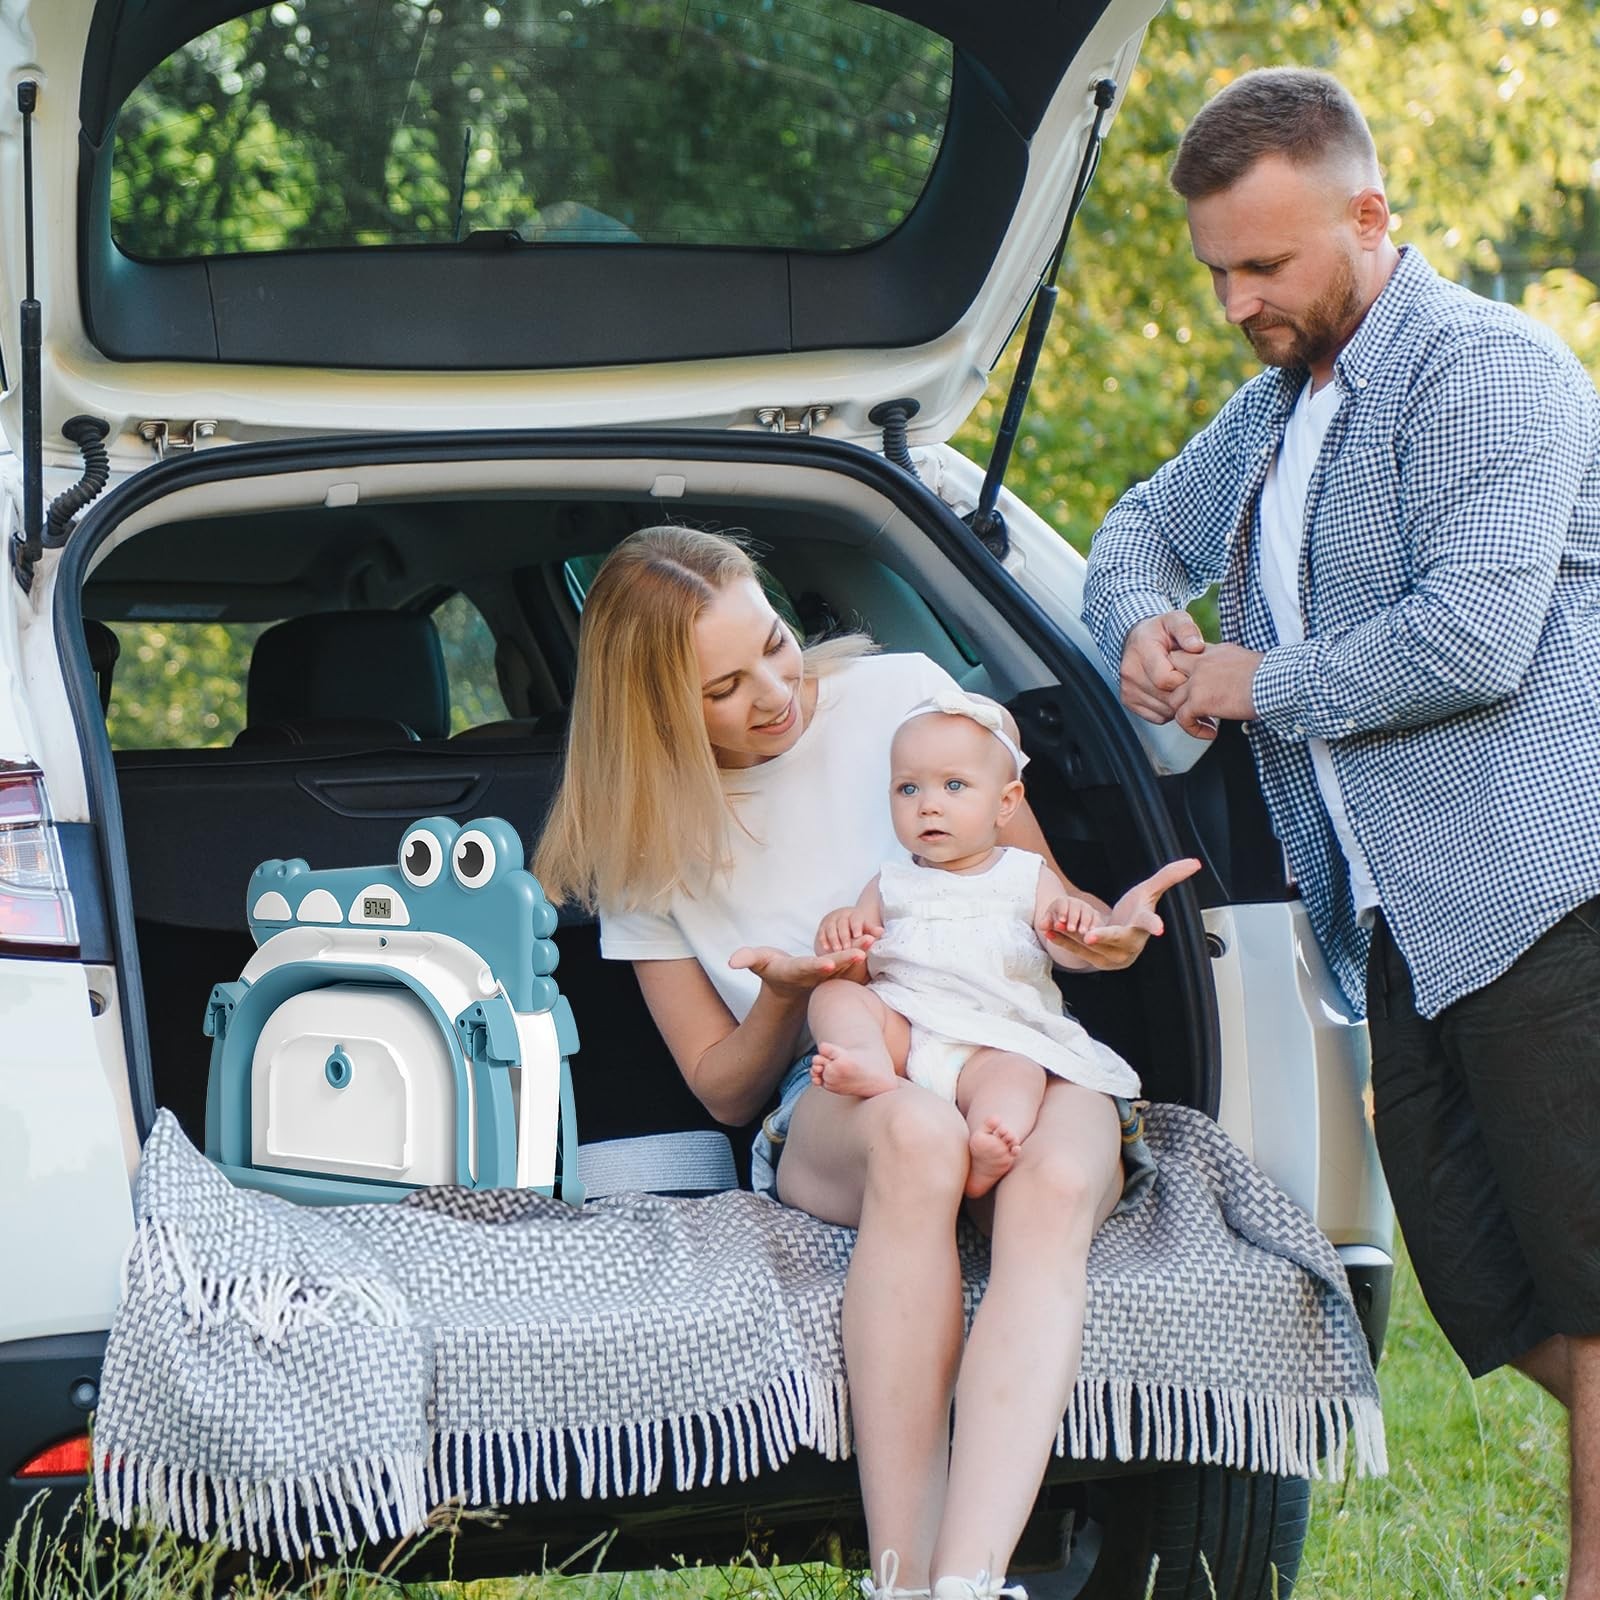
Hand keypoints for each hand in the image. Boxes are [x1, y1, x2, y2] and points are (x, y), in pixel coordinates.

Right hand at [728, 945, 864, 998]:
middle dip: (846, 959)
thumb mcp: (757, 963)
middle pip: (832, 967)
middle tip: (861, 953)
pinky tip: (875, 936)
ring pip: (846, 963)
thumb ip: (746, 959)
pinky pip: (851, 959)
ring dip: (859, 951)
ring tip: (872, 938)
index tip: (828, 963)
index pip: (807, 968)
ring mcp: (828, 974)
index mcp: (797, 971)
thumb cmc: (772, 970)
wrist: (789, 988)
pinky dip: (862, 949)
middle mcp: (816, 974)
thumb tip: (731, 962)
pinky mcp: (837, 969)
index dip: (818, 966)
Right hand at [814, 906, 883, 956]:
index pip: (856, 918)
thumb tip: (881, 931)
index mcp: (855, 914)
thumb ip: (872, 931)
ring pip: (831, 928)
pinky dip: (823, 940)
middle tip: (847, 949)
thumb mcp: (867, 929)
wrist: (847, 924)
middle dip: (844, 936)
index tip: (858, 936)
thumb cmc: (860, 930)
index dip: (856, 926)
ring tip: (837, 951)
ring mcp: (831, 920)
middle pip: (842, 923)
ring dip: (834, 939)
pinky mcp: (823, 927)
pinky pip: (822, 932)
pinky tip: (826, 949)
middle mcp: (842, 914)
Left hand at [1036, 894, 1103, 946]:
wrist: (1068, 924)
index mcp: (1062, 902)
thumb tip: (1042, 926)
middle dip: (1073, 918)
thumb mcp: (1049, 923)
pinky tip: (1094, 936)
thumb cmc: (1056, 923)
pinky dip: (1095, 927)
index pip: (1062, 904)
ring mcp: (1087, 910)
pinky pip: (1097, 920)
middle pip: (1076, 907)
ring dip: (1085, 923)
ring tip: (1082, 933)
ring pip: (1088, 913)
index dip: (1061, 912)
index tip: (1061, 921)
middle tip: (1070, 929)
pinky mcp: (1096, 917)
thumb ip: (1046, 924)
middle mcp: (1076, 904)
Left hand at [1049, 858, 1202, 969]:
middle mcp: (1130, 944)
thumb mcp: (1149, 891)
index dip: (1154, 925)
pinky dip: (1064, 942)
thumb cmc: (1134, 912)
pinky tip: (1050, 933)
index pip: (1150, 923)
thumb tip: (1195, 863)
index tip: (1160, 929)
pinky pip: (1079, 952)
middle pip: (1117, 939)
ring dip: (1074, 938)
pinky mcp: (1096, 961)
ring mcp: (1113, 956)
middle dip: (1103, 937)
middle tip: (1090, 936)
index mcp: (1142, 925)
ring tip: (1058, 926)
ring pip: (1093, 946)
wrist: (1122, 937)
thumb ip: (1169, 876)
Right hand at [1119, 611, 1206, 723]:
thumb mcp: (1176, 619)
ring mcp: (1127, 688)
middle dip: (1185, 693)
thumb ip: (1187, 629)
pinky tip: (1174, 694)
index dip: (1185, 679)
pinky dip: (1170, 710)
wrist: (1138, 638)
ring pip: (1164, 710)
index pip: (1166, 679)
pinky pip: (1157, 717)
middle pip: (1166, 697)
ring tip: (1186, 687)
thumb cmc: (1160, 631)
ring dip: (1180, 704)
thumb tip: (1196, 646)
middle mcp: (1130, 671)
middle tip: (1195, 681)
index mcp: (1141, 650)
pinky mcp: (1128, 700)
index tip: (1192, 671)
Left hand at [1165, 644, 1263, 739]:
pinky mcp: (1199, 700)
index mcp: (1213, 651)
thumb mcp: (1244, 661)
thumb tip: (1229, 680)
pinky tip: (1210, 733)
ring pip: (1173, 698)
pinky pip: (1181, 718)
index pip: (1185, 655)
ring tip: (1204, 723)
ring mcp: (1197, 681)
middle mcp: (1201, 662)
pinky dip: (1193, 729)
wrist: (1278, 682)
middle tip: (1187, 704)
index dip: (1183, 671)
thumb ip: (1227, 666)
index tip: (1193, 687)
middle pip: (1169, 669)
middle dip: (1173, 688)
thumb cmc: (1272, 675)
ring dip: (1185, 714)